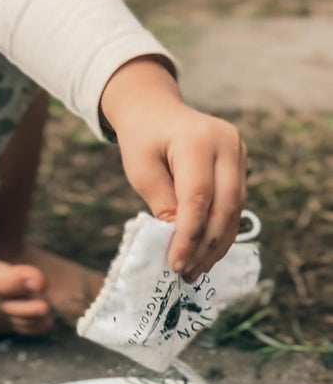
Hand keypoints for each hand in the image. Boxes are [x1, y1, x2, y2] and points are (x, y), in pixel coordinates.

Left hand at [100, 56, 246, 278]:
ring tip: (196, 270)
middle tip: (187, 273)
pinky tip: (206, 253)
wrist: (156, 110)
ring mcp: (239, 153)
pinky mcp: (241, 164)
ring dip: (216, 245)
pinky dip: (221, 232)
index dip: (188, 236)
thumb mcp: (141, 171)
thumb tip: (179, 241)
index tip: (175, 263)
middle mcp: (227, 144)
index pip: (198, 198)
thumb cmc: (143, 140)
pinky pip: (235, 205)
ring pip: (234, 210)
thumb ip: (162, 203)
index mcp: (198, 140)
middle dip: (206, 246)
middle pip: (224, 207)